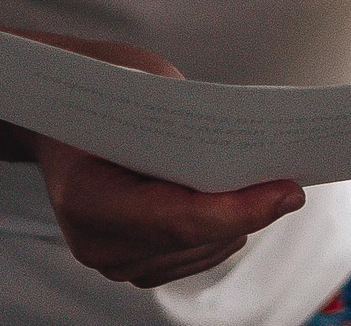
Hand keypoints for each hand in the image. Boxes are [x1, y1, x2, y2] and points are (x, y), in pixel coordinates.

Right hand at [14, 35, 303, 287]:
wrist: (58, 109)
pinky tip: (235, 202)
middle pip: (195, 240)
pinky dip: (220, 232)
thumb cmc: (104, 87)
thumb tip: (259, 156)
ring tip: (266, 186)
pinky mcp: (129, 265)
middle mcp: (93, 241)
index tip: (289, 191)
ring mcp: (109, 259)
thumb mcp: (147, 84)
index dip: (240, 209)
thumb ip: (195, 125)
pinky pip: (192, 256)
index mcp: (84, 196)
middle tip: (292, 181)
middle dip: (248, 210)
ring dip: (236, 223)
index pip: (179, 218)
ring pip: (200, 253)